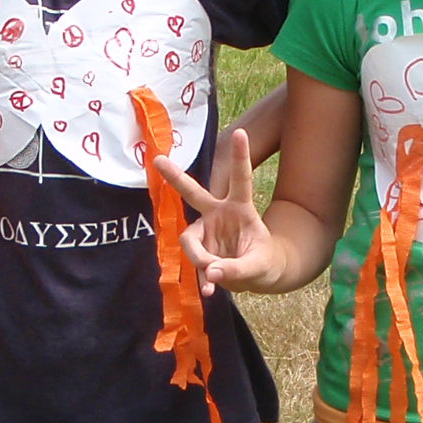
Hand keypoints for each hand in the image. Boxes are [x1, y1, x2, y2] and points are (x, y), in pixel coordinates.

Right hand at [154, 128, 281, 294]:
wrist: (257, 276)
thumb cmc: (264, 263)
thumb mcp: (259, 267)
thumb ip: (236, 269)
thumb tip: (211, 272)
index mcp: (241, 208)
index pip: (241, 178)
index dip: (240, 156)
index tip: (241, 131)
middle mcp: (219, 214)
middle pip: (194, 192)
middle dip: (176, 177)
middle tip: (157, 159)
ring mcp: (206, 231)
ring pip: (190, 241)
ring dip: (199, 260)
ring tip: (214, 282)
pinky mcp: (199, 249)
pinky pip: (193, 263)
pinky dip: (202, 279)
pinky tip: (210, 291)